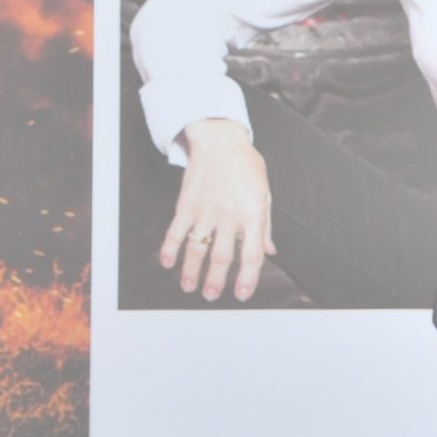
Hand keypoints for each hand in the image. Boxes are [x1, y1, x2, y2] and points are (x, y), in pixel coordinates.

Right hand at [161, 119, 274, 301]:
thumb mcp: (265, 194)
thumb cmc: (247, 167)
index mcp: (253, 214)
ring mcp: (206, 210)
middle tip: (211, 296)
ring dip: (191, 272)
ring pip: (197, 249)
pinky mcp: (186, 204)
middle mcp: (229, 215)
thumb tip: (270, 252)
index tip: (242, 294)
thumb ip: (266, 225)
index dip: (247, 278)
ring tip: (189, 287)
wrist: (220, 141)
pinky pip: (175, 231)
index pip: (252, 254)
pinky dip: (169, 249)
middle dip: (216, 281)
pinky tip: (167, 263)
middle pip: (222, 257)